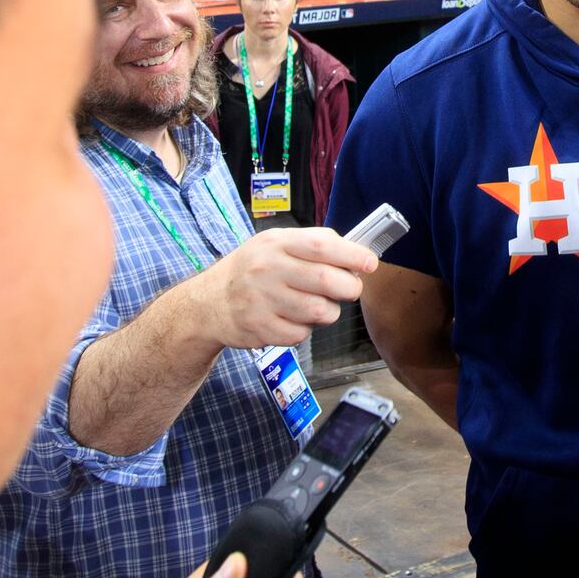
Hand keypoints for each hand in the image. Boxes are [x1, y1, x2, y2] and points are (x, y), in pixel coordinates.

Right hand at [200, 228, 376, 349]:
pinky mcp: (260, 328)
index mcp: (275, 244)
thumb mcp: (274, 244)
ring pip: (319, 311)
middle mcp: (267, 269)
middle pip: (326, 281)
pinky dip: (305, 329)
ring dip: (328, 312)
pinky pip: (301, 333)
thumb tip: (354, 253)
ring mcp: (262, 300)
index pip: (321, 245)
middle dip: (350, 288)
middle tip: (351, 288)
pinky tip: (293, 319)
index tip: (370, 263)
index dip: (352, 255)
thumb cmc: (250, 271)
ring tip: (318, 305)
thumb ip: (311, 245)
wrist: (208, 303)